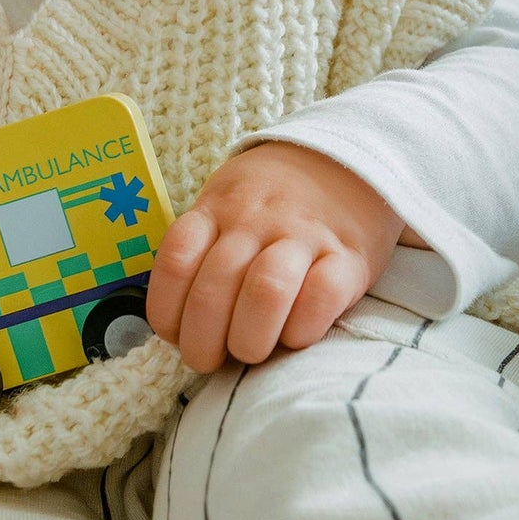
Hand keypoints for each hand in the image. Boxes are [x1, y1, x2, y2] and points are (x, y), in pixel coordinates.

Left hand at [145, 143, 403, 372]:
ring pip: (265, 292)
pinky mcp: (350, 256)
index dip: (168, 312)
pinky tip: (297, 335)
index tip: (178, 335)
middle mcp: (256, 220)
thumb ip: (202, 248)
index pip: (176, 261)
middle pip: (214, 290)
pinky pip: (322, 298)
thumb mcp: (227, 201)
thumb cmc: (275, 199)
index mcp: (218, 208)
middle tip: (213, 359)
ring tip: (253, 352)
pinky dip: (303, 328)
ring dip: (250, 339)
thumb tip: (178, 323)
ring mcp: (305, 235)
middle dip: (204, 343)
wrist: (349, 160)